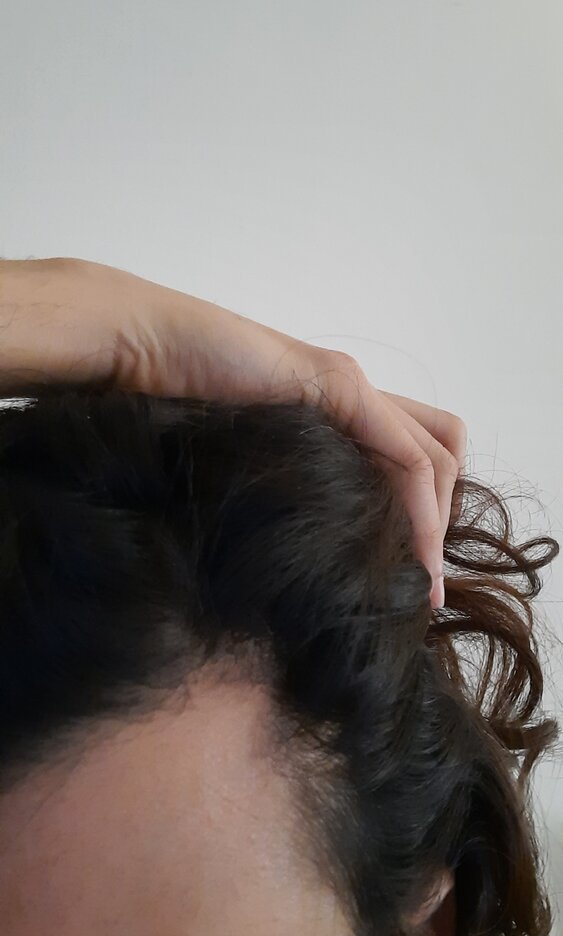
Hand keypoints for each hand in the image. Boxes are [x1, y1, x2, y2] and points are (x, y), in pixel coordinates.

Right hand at [0, 257, 466, 607]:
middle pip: (440, 452)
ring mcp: (351, 386)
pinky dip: (421, 513)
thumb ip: (280, 490)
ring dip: (437, 526)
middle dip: (440, 523)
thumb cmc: (167, 403)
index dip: (422, 522)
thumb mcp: (242, 464)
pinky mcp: (338, 386)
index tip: (410, 588)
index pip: (410, 459)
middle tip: (417, 585)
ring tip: (418, 583)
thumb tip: (291, 557)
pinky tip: (411, 558)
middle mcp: (354, 395)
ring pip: (437, 455)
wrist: (138, 347)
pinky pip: (407, 455)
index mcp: (333, 411)